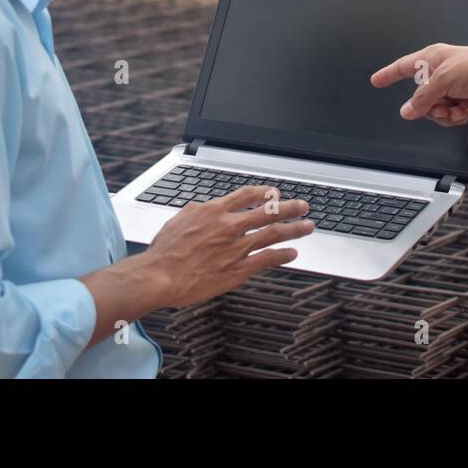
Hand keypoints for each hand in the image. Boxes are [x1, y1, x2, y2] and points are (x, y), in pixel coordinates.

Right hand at [138, 185, 313, 307]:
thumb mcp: (178, 220)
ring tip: (308, 226)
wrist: (159, 275)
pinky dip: (282, 255)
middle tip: (303, 206)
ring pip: (272, 234)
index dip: (264, 193)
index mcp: (213, 211)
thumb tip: (204, 206)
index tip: (275, 193)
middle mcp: (228, 226)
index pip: (246, 195)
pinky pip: (266, 259)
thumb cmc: (164, 251)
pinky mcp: (237, 269)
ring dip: (294, 229)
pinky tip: (292, 253)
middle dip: (290, 207)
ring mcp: (235, 248)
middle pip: (267, 211)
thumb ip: (196, 211)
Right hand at [371, 42, 467, 125]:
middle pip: (420, 97)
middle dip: (430, 106)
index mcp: (431, 59)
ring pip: (435, 110)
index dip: (388, 74)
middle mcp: (440, 73)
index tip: (376, 81)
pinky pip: (451, 115)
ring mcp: (453, 88)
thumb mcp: (445, 80)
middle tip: (440, 105)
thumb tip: (408, 111)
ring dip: (444, 114)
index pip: (403, 67)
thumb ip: (424, 97)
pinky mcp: (466, 100)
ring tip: (456, 108)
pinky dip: (457, 116)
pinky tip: (466, 110)